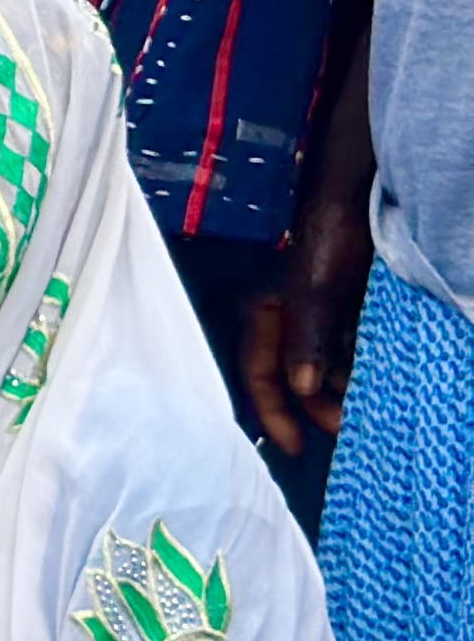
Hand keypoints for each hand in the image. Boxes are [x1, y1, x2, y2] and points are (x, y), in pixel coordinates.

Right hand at [244, 187, 374, 455]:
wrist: (359, 193)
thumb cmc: (326, 235)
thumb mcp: (313, 289)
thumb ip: (306, 338)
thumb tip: (304, 387)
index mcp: (266, 311)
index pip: (260, 370)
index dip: (273, 411)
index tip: (296, 447)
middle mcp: (289, 316)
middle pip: (297, 373)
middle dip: (319, 405)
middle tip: (348, 429)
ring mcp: (322, 311)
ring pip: (328, 362)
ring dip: (344, 387)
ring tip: (369, 409)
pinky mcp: (349, 304)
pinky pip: (351, 346)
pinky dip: (361, 366)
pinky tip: (381, 380)